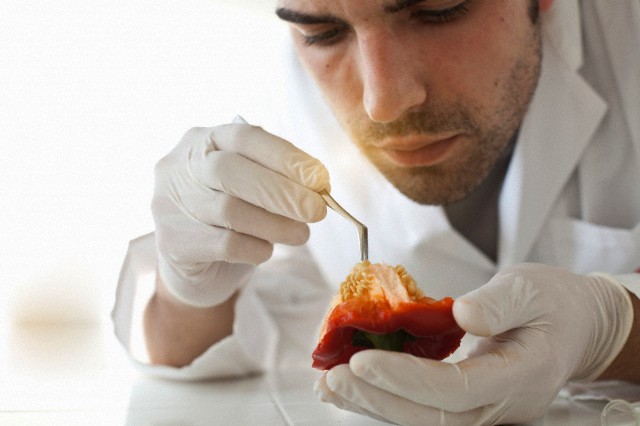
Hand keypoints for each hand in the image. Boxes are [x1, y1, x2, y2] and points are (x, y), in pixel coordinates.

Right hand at [151, 120, 328, 306]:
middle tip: (317, 210)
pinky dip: (256, 248)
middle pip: (231, 171)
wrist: (192, 264)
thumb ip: (276, 177)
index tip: (319, 178)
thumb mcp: (249, 185)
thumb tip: (318, 185)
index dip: (285, 156)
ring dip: (276, 225)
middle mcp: (180, 166)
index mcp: (202, 140)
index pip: (245, 137)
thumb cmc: (230, 215)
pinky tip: (267, 250)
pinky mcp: (174, 242)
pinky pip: (225, 244)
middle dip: (281, 191)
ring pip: (230, 211)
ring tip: (301, 234)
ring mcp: (170, 204)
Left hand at [316, 263, 632, 424]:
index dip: (406, 378)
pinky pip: (423, 407)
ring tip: (329, 386)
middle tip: (333, 377)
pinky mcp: (468, 403)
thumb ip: (500, 303)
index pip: (457, 389)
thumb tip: (464, 314)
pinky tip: (353, 386)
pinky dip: (385, 397)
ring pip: (422, 419)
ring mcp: (485, 410)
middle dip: (378, 398)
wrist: (572, 326)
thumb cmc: (553, 304)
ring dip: (373, 403)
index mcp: (521, 376)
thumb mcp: (531, 289)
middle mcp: (500, 405)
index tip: (363, 358)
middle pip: (432, 416)